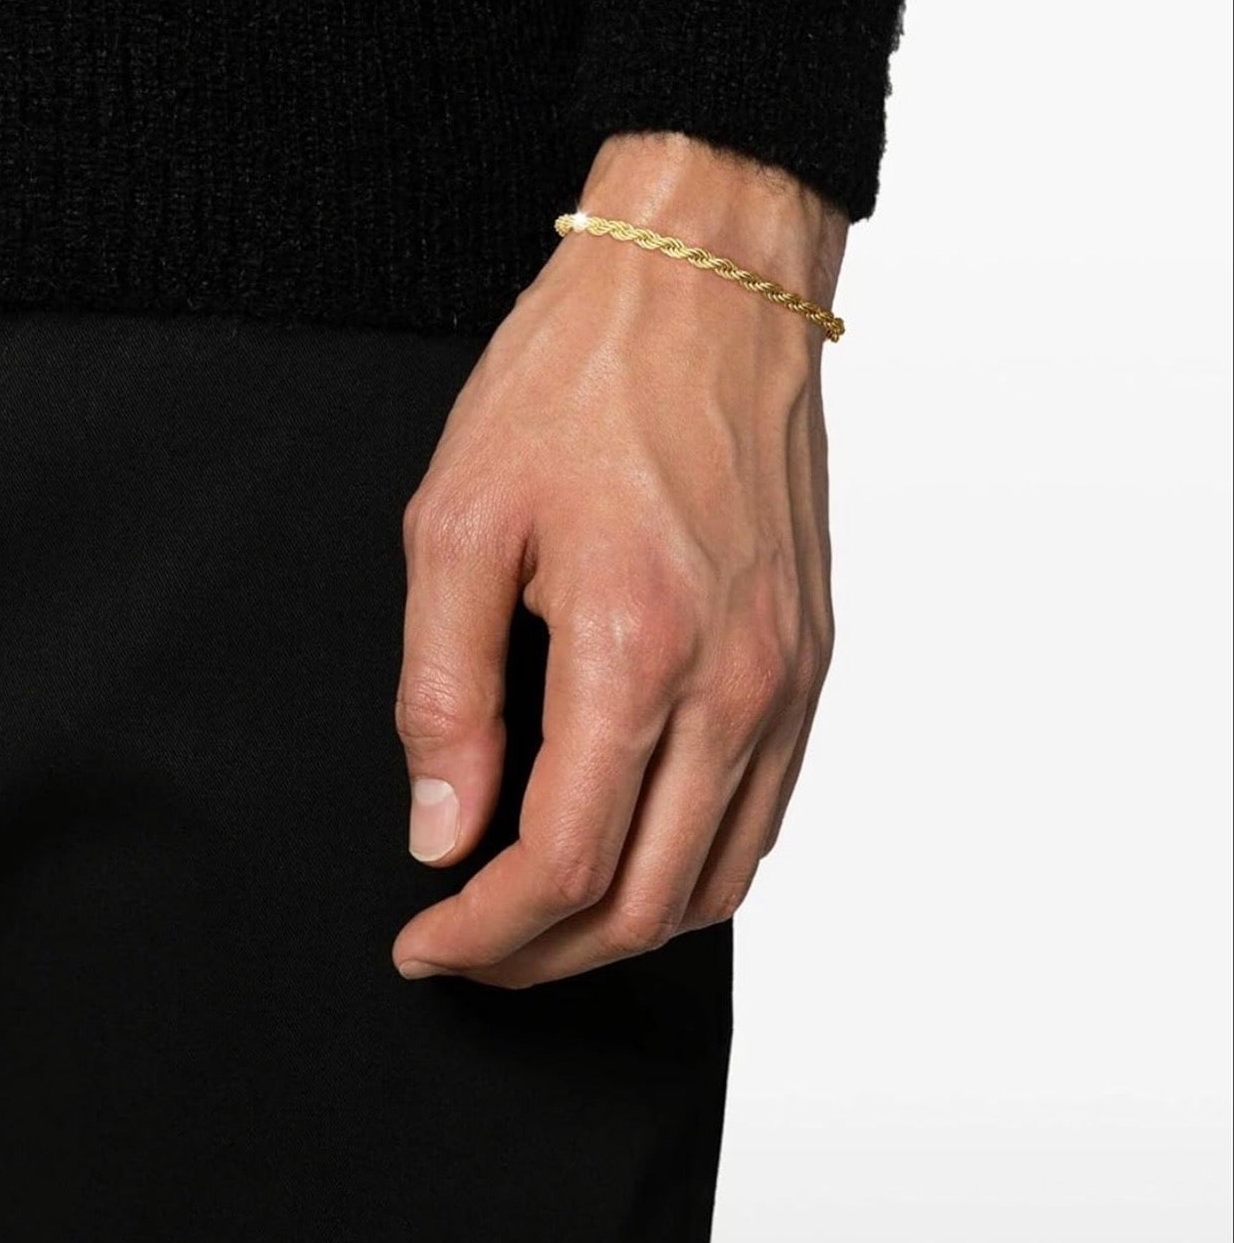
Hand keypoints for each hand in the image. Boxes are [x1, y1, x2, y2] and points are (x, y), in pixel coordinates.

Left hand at [391, 131, 847, 986]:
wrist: (705, 288)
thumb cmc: (579, 380)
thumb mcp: (460, 521)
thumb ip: (444, 694)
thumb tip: (442, 830)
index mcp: (638, 646)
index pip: (564, 862)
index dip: (485, 931)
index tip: (428, 942)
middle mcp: (737, 680)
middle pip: (648, 901)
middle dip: (544, 955)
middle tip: (472, 946)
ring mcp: (790, 673)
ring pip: (721, 877)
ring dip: (624, 926)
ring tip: (543, 916)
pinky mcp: (813, 652)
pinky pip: (768, 808)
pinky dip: (696, 864)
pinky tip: (635, 841)